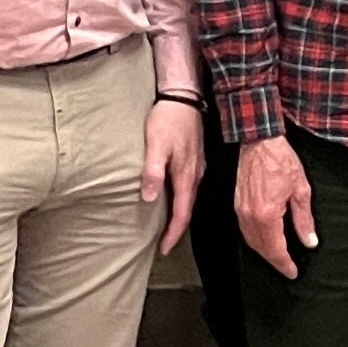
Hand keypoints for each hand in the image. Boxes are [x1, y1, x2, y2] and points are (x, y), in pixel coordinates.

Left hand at [141, 99, 206, 254]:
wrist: (184, 97)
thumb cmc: (168, 119)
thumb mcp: (156, 145)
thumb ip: (153, 172)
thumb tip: (150, 199)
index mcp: (187, 175)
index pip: (182, 213)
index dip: (173, 233)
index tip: (164, 249)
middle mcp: (196, 174)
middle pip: (188, 208)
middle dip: (177, 228)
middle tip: (165, 243)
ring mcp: (197, 166)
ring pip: (189, 197)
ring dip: (180, 214)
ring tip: (168, 226)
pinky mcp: (195, 158)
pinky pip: (190, 186)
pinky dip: (182, 198)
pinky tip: (174, 196)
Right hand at [237, 134, 316, 276]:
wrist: (259, 142)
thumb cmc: (282, 161)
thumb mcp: (301, 190)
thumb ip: (304, 220)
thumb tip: (309, 242)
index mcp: (267, 215)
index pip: (276, 249)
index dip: (285, 264)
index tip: (293, 273)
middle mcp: (250, 216)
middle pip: (261, 249)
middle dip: (275, 261)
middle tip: (287, 269)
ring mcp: (241, 211)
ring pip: (251, 241)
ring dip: (264, 252)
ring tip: (278, 258)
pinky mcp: (237, 204)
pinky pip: (245, 230)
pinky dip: (255, 240)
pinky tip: (264, 240)